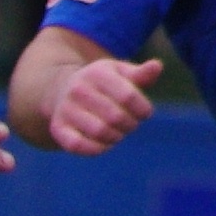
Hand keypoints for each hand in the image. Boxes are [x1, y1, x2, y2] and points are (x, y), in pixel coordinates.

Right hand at [45, 56, 160, 154]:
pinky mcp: (58, 128)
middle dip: (130, 125)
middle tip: (131, 124)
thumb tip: (157, 66)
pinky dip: (98, 149)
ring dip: (116, 137)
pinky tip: (104, 144)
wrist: (62, 90)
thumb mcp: (119, 73)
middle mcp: (78, 89)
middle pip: (116, 117)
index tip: (144, 113)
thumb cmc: (101, 84)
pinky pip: (79, 146)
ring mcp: (66, 109)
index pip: (128, 96)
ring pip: (100, 132)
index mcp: (97, 73)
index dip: (143, 109)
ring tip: (118, 133)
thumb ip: (140, 74)